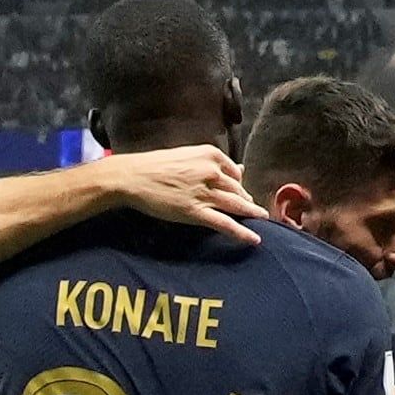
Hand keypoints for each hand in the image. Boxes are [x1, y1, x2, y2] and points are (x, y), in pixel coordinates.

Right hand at [97, 144, 268, 245]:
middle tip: (254, 210)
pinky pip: (225, 224)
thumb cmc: (156, 166)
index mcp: (211, 155)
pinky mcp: (196, 212)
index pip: (235, 173)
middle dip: (246, 201)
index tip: (241, 194)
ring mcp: (205, 193)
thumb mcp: (188, 157)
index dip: (239, 185)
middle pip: (238, 190)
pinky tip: (254, 239)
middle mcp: (212, 172)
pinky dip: (242, 233)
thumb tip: (241, 170)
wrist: (132, 177)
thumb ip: (214, 164)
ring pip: (237, 205)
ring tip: (262, 220)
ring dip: (252, 214)